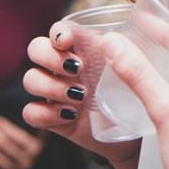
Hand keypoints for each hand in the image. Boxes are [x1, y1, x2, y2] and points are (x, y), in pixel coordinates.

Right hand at [22, 23, 140, 168]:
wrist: (137, 138)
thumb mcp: (137, 73)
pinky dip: (46, 114)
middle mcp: (66, 68)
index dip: (57, 32)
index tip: (67, 41)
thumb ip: (129, 56)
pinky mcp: (53, 120)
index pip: (58, 31)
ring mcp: (57, 93)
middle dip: (49, 57)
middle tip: (77, 70)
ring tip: (80, 97)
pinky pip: (30, 112)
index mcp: (85, 50)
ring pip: (30, 79)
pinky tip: (69, 116)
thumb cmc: (138, 97)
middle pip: (35, 48)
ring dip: (51, 86)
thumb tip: (113, 40)